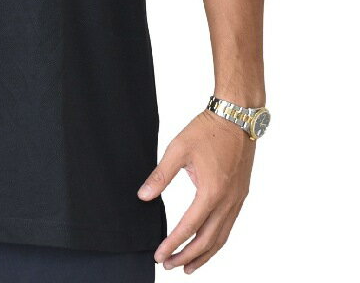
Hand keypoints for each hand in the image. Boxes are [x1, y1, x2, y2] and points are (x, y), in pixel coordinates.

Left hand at [137, 109, 254, 273]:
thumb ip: (160, 176)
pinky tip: (207, 242)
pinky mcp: (240, 195)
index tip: (160, 256)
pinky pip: (229, 226)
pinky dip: (217, 240)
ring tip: (189, 266)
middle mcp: (228, 202)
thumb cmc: (208, 130)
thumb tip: (143, 196)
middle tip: (169, 265)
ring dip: (204, 254)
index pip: (189, 228)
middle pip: (207, 241)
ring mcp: (237, 200)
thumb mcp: (177, 150)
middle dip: (187, 256)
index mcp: (211, 193)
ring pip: (221, 237)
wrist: (237, 117)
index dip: (173, 245)